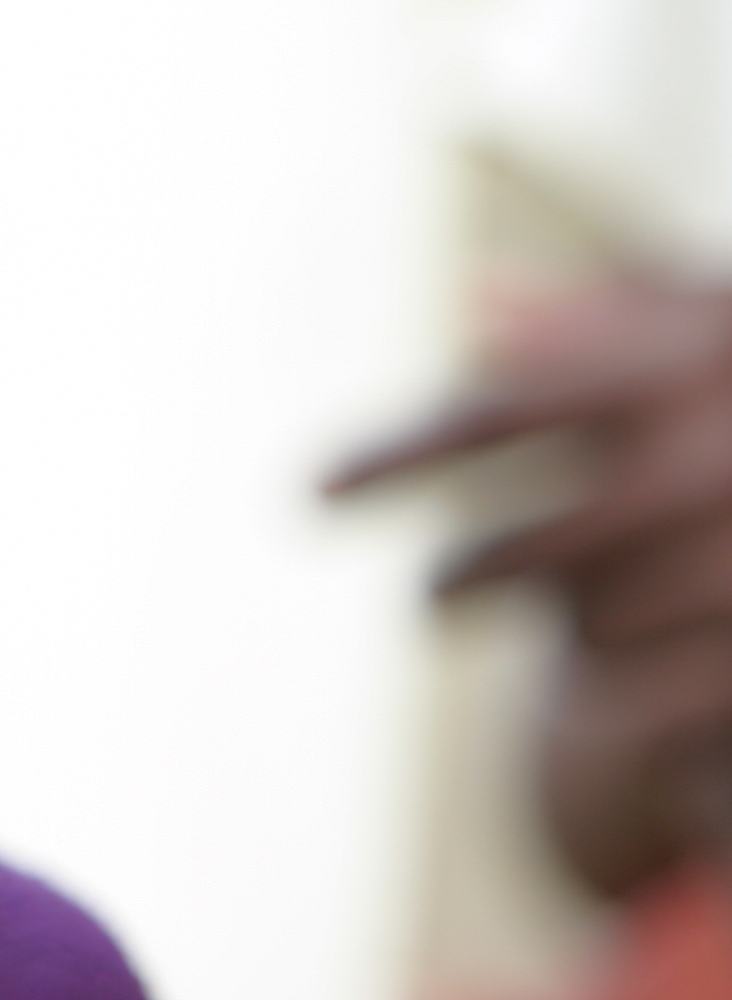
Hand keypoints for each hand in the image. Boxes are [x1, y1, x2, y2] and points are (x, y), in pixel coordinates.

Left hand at [331, 279, 731, 897]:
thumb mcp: (719, 339)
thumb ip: (617, 324)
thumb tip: (485, 303)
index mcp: (679, 370)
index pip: (493, 417)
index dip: (391, 457)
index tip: (309, 495)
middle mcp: (709, 464)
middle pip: (534, 547)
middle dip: (466, 579)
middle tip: (426, 605)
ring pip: (602, 627)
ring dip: (582, 632)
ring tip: (571, 621)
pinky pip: (665, 697)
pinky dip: (644, 694)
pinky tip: (629, 680)